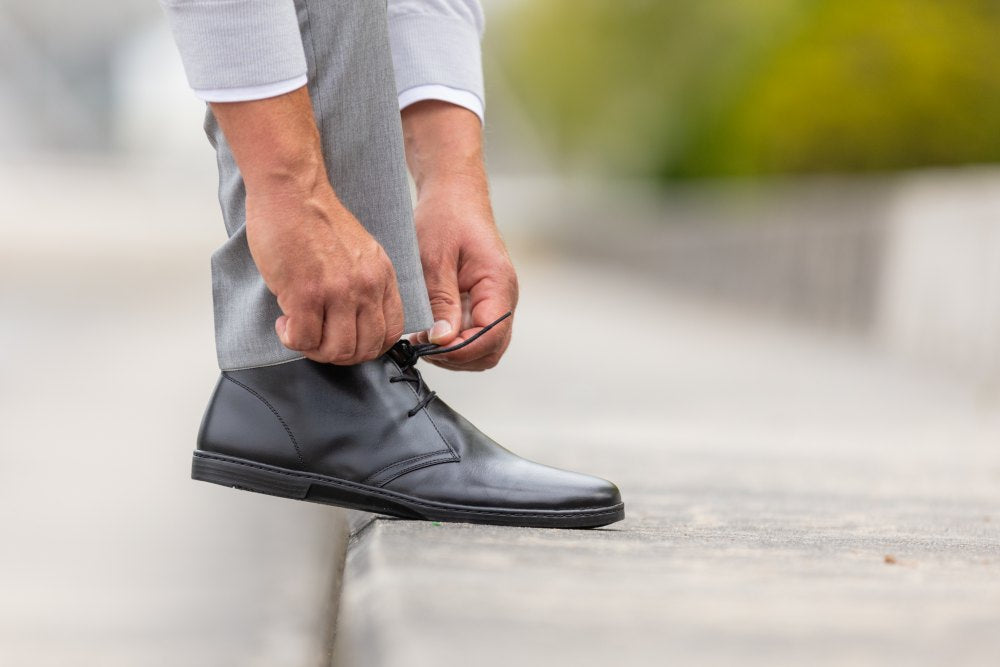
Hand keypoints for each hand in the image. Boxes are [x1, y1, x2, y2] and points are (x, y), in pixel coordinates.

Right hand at [246, 183, 404, 363]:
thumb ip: (365, 285)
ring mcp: (338, 291)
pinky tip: (284, 323)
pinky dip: (291, 339)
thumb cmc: (317, 220)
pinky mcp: (306, 294)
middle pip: (365, 349)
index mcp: (382, 277)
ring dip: (314, 350)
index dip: (368, 347)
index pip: (392, 333)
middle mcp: (366, 286)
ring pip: (337, 350)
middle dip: (339, 355)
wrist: (292, 192)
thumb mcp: (361, 253)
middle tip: (318, 342)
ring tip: (299, 332)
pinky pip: (304, 339)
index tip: (347, 341)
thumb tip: (354, 323)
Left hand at [410, 185, 517, 370]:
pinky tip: (430, 330)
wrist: (454, 195)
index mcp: (498, 284)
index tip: (429, 344)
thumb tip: (442, 339)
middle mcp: (503, 298)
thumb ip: (441, 300)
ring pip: (483, 348)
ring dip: (455, 352)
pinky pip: (475, 335)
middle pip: (491, 350)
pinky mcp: (482, 304)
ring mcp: (495, 303)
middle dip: (457, 356)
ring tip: (424, 338)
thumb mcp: (434, 257)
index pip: (490, 335)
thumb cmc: (446, 217)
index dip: (460, 349)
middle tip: (422, 345)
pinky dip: (454, 342)